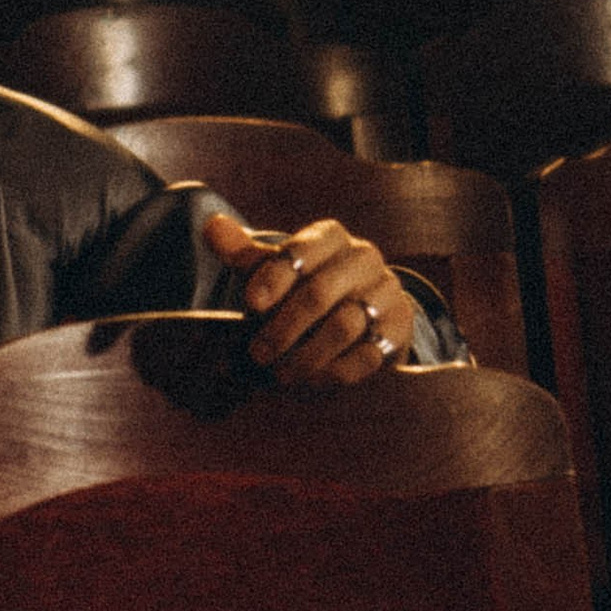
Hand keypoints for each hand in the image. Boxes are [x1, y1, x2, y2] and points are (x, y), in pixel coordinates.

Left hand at [202, 211, 414, 384]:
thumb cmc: (307, 285)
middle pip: (320, 292)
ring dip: (306, 356)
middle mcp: (364, 259)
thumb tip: (212, 228)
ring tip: (279, 375)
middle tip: (257, 354)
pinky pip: (368, 355)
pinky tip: (310, 383)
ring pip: (344, 325)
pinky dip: (334, 372)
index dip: (273, 277)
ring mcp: (386, 292)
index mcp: (330, 237)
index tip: (249, 305)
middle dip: (283, 328)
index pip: (300, 251)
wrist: (364, 312)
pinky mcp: (399, 329)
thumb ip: (245, 255)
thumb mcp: (275, 269)